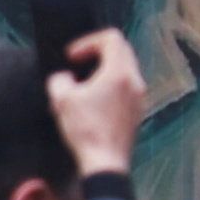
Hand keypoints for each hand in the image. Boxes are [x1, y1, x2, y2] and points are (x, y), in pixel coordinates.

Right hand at [47, 27, 148, 178]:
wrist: (105, 162)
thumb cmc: (86, 130)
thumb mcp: (62, 101)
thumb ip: (59, 80)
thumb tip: (63, 77)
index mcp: (120, 72)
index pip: (111, 38)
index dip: (88, 41)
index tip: (71, 56)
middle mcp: (135, 80)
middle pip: (121, 50)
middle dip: (97, 53)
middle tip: (76, 65)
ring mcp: (140, 96)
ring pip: (125, 69)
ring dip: (104, 69)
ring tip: (81, 85)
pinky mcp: (138, 110)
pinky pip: (127, 86)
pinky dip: (111, 84)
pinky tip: (92, 101)